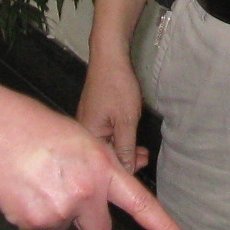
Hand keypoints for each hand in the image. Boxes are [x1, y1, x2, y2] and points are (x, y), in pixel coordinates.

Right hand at [0, 84, 186, 229]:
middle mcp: (85, 194)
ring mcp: (58, 211)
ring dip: (56, 211)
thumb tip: (101, 193)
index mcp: (101, 168)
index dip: (163, 228)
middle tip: (67, 190)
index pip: (140, 204)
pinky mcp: (31, 222)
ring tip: (37, 178)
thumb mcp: (81, 138)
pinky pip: (39, 227)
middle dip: (87, 218)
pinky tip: (22, 186)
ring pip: (64, 227)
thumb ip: (98, 168)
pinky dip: (31, 213)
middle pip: (99, 229)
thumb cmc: (35, 126)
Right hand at [76, 50, 148, 173]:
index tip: (142, 166)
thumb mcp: (126, 122)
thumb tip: (126, 172)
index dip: (125, 169)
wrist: (109, 57)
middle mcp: (83, 132)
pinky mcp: (92, 115)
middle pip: (104, 155)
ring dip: (124, 149)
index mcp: (87, 136)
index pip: (105, 164)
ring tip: (143, 151)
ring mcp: (87, 123)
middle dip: (126, 159)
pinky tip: (130, 139)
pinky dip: (119, 138)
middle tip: (146, 158)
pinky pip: (104, 134)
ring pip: (106, 144)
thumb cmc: (116, 87)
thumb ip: (126, 149)